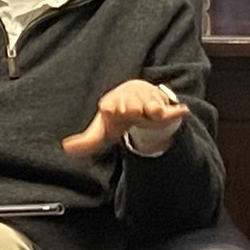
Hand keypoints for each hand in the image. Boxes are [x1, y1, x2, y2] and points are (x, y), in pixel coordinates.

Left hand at [65, 79, 188, 158]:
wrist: (140, 100)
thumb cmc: (119, 116)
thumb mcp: (103, 130)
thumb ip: (87, 141)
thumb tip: (67, 148)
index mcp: (115, 103)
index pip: (111, 104)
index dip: (111, 106)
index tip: (107, 108)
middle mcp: (132, 101)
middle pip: (131, 103)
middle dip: (130, 106)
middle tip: (131, 110)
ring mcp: (149, 103)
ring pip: (151, 104)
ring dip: (151, 107)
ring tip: (153, 110)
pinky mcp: (165, 110)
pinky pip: (172, 110)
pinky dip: (177, 111)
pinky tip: (183, 111)